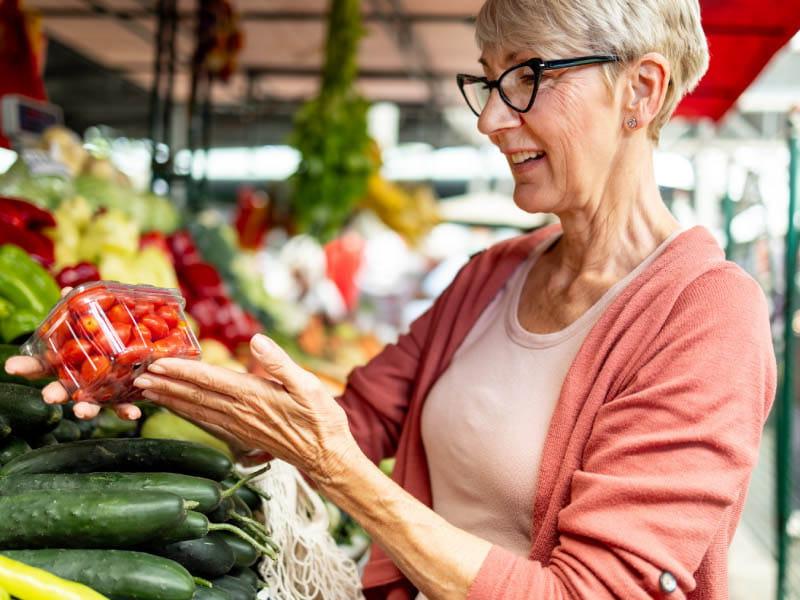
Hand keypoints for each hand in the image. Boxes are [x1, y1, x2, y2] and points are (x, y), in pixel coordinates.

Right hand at [2, 286, 140, 420]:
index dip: (24, 366)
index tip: (12, 366)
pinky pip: (122, 407)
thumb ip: (80, 309)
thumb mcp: (95, 318)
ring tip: (82, 412)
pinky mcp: (121, 398)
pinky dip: (126, 411)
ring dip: (85, 410)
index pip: (39, 365)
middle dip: (54, 393)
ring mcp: (97, 393)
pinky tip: (133, 413)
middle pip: (60, 389)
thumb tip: (66, 291)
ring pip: (88, 405)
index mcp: (65, 362)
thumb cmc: (107, 334)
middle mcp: (77, 381)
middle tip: (49, 397)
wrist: (141, 348)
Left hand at [132, 334, 358, 485]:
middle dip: (165, 385)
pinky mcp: (242, 435)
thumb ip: (281, 364)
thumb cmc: (322, 420)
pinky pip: (207, 422)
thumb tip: (257, 341)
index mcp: (254, 396)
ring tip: (147, 391)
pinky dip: (187, 414)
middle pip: (195, 396)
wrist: (326, 457)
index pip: (209, 380)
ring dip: (170, 400)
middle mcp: (240, 412)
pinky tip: (178, 409)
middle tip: (136, 376)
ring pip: (196, 410)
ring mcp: (239, 426)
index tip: (156, 363)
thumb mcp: (309, 386)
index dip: (180, 371)